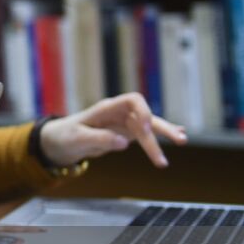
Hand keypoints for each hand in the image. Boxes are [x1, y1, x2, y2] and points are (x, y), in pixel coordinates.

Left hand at [38, 92, 187, 168]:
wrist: (60, 141)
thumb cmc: (66, 136)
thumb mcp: (78, 139)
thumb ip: (99, 139)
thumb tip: (124, 143)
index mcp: (106, 109)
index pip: (132, 100)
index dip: (144, 112)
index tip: (146, 130)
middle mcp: (118, 113)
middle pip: (146, 115)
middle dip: (162, 126)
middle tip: (180, 140)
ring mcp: (124, 123)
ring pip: (149, 127)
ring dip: (164, 135)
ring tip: (183, 142)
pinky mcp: (125, 133)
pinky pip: (147, 133)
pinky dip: (161, 134)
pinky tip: (180, 133)